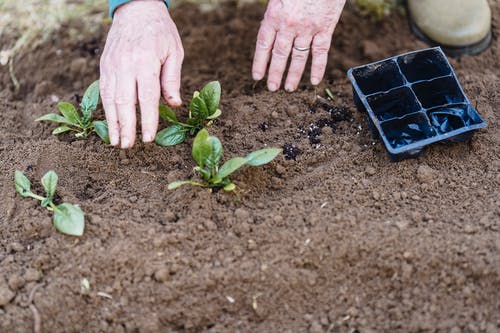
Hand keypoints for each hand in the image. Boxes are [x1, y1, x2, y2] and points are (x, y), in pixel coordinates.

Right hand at [100, 0, 183, 147]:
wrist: (136, 9)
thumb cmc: (160, 32)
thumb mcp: (174, 52)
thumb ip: (172, 79)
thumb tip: (174, 105)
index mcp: (146, 62)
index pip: (146, 98)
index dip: (147, 120)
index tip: (148, 139)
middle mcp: (126, 65)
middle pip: (125, 102)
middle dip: (127, 127)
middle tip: (129, 146)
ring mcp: (112, 65)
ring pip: (110, 99)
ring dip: (112, 123)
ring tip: (116, 142)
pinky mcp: (104, 66)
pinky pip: (104, 91)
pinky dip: (106, 109)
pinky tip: (110, 124)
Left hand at [252, 0, 345, 91]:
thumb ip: (274, 12)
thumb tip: (270, 32)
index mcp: (274, 14)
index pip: (264, 44)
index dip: (260, 62)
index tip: (257, 76)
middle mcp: (289, 24)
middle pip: (280, 54)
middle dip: (275, 73)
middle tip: (272, 88)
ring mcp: (308, 28)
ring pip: (299, 57)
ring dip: (294, 75)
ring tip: (289, 88)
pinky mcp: (325, 27)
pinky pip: (321, 52)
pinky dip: (318, 67)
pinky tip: (315, 81)